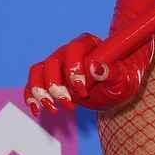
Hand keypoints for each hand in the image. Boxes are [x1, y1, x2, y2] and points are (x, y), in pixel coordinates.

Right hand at [23, 32, 139, 117]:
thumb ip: (113, 73)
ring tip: (53, 108)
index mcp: (88, 44)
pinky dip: (31, 96)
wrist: (116, 88)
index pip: (74, 50)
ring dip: (41, 91)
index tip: (82, 91)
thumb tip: (96, 68)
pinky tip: (37, 110)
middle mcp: (69, 50)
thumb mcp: (124, 80)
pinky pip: (33, 82)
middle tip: (70, 105)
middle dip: (57, 86)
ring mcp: (58, 63)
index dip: (74, 69)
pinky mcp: (50, 77)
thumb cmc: (123, 80)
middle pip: (53, 62)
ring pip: (39, 71)